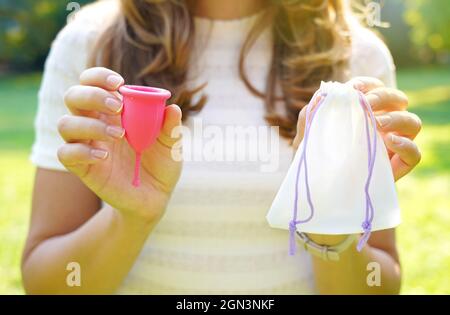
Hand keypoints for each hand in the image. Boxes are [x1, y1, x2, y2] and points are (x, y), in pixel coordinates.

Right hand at [57, 67, 181, 222]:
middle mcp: (95, 123)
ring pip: (65, 124)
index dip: (98, 76)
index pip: (92, 82)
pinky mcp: (81, 168)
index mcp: (114, 111)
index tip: (118, 82)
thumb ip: (170, 128)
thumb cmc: (161, 165)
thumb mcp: (171, 145)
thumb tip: (173, 108)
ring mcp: (86, 145)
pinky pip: (66, 153)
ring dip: (90, 125)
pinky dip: (82, 151)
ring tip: (119, 136)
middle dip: (91, 95)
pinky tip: (104, 156)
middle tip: (117, 107)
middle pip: (73, 96)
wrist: (156, 197)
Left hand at [293, 77, 421, 181]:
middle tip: (365, 104)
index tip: (352, 88)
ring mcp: (394, 144)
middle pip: (398, 99)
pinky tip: (389, 141)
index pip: (375, 88)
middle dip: (383, 97)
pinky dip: (406, 145)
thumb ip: (311, 115)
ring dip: (396, 118)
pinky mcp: (398, 165)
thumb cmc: (316, 157)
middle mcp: (385, 123)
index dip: (367, 84)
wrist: (319, 188)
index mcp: (366, 111)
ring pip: (412, 122)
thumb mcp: (307, 137)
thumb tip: (320, 95)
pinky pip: (415, 154)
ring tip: (375, 123)